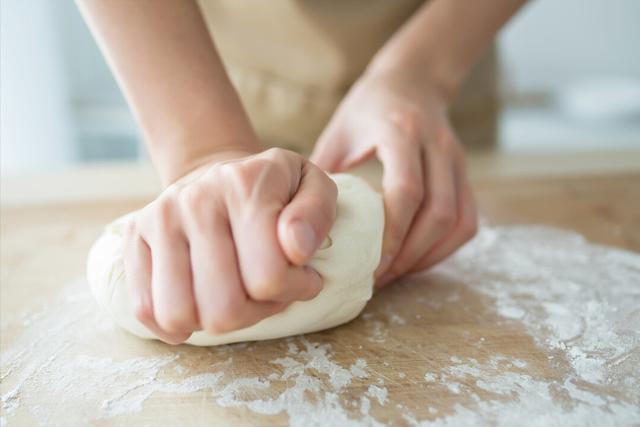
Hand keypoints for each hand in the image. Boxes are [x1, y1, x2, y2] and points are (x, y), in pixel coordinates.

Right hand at [123, 148, 337, 343]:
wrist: (218, 171)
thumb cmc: (274, 189)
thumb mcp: (313, 185)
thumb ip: (316, 213)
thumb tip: (297, 249)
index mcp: (244, 186)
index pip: (268, 278)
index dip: (294, 289)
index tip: (302, 275)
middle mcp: (195, 201)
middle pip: (223, 308)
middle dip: (255, 311)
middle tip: (267, 289)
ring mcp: (159, 220)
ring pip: (180, 315)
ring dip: (215, 320)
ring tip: (234, 294)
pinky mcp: (134, 239)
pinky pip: (144, 308)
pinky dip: (176, 323)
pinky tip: (200, 303)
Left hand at [311, 74, 476, 286]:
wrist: (413, 80)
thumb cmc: (367, 108)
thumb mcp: (338, 131)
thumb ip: (323, 171)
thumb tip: (302, 219)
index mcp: (402, 132)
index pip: (407, 191)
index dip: (392, 233)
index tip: (370, 262)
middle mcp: (437, 145)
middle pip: (439, 212)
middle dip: (410, 253)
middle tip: (380, 276)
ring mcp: (457, 159)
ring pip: (459, 220)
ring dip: (430, 255)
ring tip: (398, 273)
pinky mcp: (466, 172)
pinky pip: (468, 220)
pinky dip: (446, 246)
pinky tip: (419, 257)